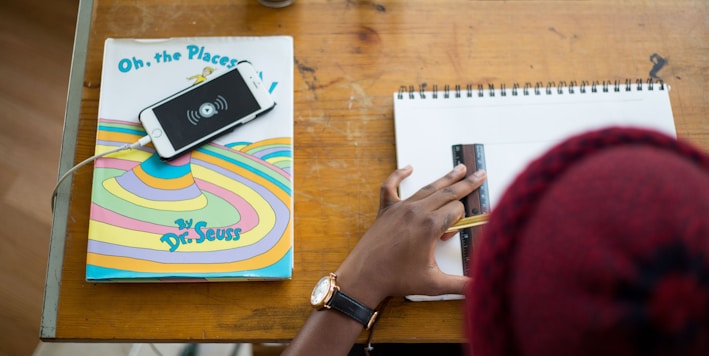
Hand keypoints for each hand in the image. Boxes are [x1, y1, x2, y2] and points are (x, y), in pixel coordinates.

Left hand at [335, 164, 486, 307]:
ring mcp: (400, 208)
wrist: (365, 276)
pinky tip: (408, 168)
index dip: (460, 222)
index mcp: (430, 226)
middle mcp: (416, 212)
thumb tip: (480, 287)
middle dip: (466, 183)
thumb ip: (461, 285)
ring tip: (459, 168)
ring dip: (445, 178)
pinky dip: (398, 175)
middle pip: (447, 192)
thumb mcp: (434, 284)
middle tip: (480, 174)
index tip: (452, 234)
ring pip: (427, 188)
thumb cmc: (396, 279)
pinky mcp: (386, 209)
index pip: (457, 212)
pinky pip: (391, 186)